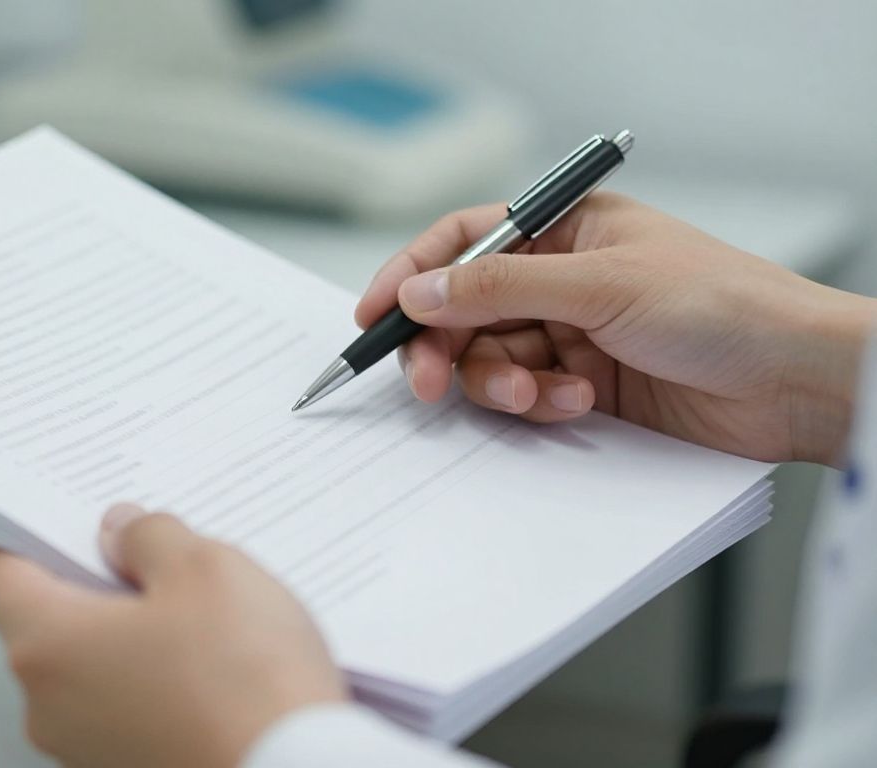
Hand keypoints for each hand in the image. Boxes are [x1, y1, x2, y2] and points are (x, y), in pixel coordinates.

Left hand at [0, 504, 344, 767]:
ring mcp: (85, 748)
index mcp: (46, 645)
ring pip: (91, 665)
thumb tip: (126, 532)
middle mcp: (48, 706)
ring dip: (134, 634)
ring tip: (206, 620)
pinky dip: (157, 680)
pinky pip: (124, 706)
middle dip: (101, 582)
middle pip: (48, 619)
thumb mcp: (205, 569)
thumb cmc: (247, 689)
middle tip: (163, 562)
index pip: (0, 571)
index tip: (80, 519)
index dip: (38, 532)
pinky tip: (214, 668)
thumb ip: (149, 537)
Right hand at [357, 193, 876, 466]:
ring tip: (541, 394)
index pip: (463, 242)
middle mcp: (562, 279)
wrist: (796, 381)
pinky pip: (526, 397)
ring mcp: (571, 335)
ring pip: (489, 360)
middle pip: (464, 311)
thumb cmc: (723, 304)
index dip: (411, 274)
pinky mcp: (584, 387)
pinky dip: (539, 406)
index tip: (372, 315)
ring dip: (501, 382)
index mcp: (565, 228)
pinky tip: (578, 406)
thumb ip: (499, 288)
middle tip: (431, 382)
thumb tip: (418, 290)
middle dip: (445, 347)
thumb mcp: (600, 284)